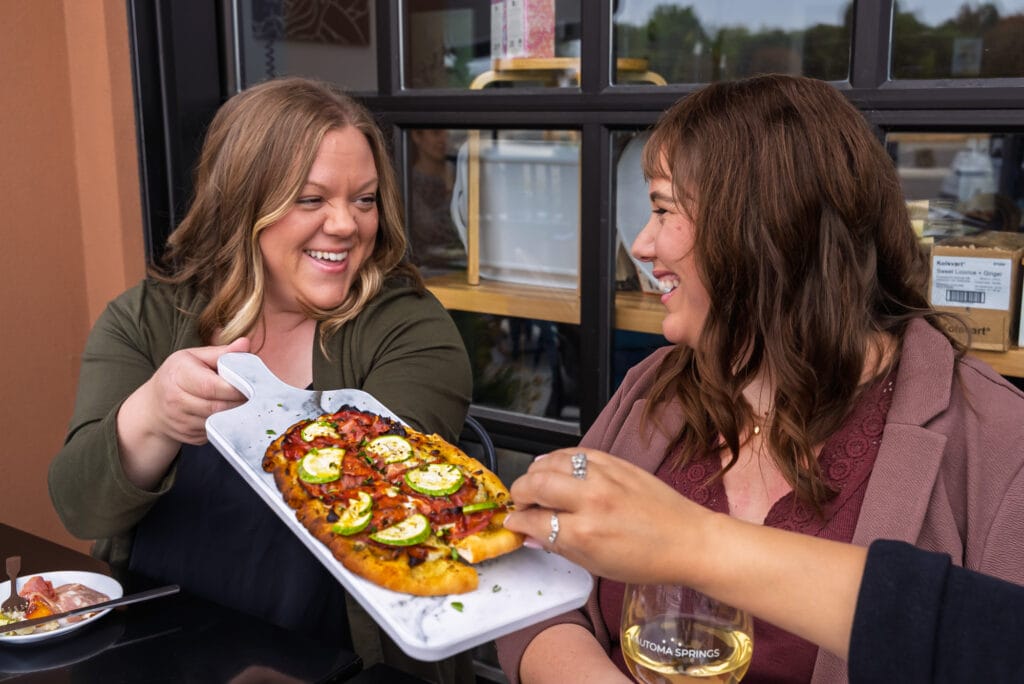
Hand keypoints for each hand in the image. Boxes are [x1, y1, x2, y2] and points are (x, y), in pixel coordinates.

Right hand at [117, 337, 250, 488]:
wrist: (152, 407)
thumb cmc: (178, 375)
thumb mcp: (193, 357)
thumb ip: (221, 352)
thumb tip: (245, 343)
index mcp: (178, 375)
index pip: (211, 386)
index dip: (235, 388)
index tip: (253, 385)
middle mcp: (175, 401)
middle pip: (218, 406)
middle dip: (241, 403)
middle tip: (257, 397)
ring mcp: (181, 422)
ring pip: (219, 422)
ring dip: (236, 415)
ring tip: (248, 405)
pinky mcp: (189, 438)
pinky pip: (216, 432)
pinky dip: (227, 425)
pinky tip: (233, 416)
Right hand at [503, 449, 710, 585]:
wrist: (688, 540)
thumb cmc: (648, 559)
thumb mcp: (597, 565)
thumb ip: (560, 547)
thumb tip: (533, 536)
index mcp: (584, 533)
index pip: (534, 521)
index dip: (517, 524)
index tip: (513, 524)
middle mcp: (590, 501)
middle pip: (535, 485)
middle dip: (519, 494)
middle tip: (520, 503)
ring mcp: (604, 477)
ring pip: (551, 462)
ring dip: (536, 472)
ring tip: (534, 483)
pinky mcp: (615, 462)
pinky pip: (576, 452)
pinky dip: (559, 459)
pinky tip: (555, 467)